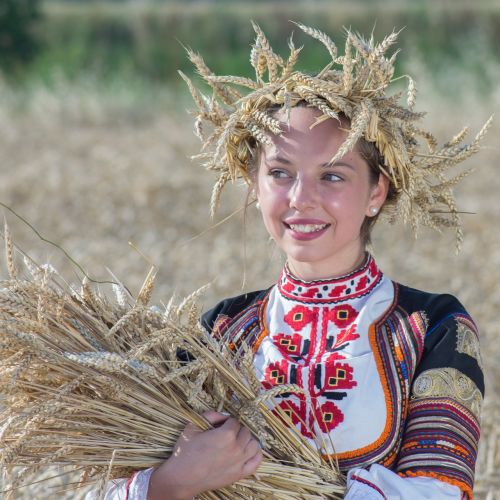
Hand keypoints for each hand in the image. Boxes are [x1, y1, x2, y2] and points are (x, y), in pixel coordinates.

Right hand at [147, 411, 261, 499]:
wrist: (181, 477)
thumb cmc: (185, 451)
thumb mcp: (193, 426)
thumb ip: (211, 415)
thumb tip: (223, 415)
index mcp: (226, 434)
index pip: (234, 421)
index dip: (227, 422)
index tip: (220, 426)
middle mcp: (236, 448)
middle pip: (245, 431)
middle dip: (236, 430)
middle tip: (226, 434)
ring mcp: (239, 462)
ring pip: (254, 444)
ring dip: (247, 440)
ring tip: (237, 441)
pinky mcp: (239, 474)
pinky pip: (256, 462)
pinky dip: (256, 454)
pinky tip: (249, 451)